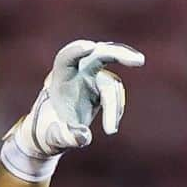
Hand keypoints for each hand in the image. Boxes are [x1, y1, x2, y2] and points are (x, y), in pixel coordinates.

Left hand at [17, 39, 145, 154]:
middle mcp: (78, 73)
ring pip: (111, 84)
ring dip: (114, 107)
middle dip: (120, 55)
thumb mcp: (52, 139)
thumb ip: (65, 137)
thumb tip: (84, 138)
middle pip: (101, 54)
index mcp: (60, 78)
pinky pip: (115, 95)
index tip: (90, 47)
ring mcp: (92, 77)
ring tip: (110, 131)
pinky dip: (115, 110)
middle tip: (139, 62)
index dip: (77, 50)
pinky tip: (110, 127)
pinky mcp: (102, 87)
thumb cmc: (47, 133)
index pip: (66, 57)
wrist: (50, 133)